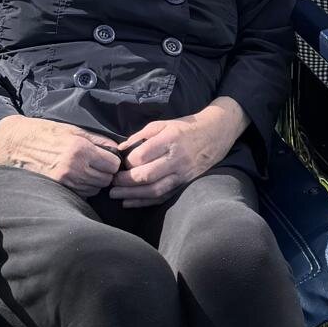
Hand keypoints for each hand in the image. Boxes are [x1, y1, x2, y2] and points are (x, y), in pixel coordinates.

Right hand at [0, 115, 122, 195]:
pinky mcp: (58, 188)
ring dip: (95, 182)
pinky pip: (82, 194)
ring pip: (95, 189)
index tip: (108, 158)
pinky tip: (77, 177)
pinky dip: (84, 188)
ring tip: (87, 170)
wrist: (17, 144)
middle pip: (105, 179)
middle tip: (99, 165)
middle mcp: (75, 167)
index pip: (112, 165)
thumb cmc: (46, 132)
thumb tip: (116, 148)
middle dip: (106, 173)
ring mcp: (65, 180)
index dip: (113, 161)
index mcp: (81, 149)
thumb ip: (98, 140)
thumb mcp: (74, 130)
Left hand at [109, 98, 248, 205]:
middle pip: (146, 175)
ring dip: (132, 195)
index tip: (118, 165)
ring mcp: (183, 173)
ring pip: (154, 190)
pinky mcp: (185, 183)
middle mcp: (176, 158)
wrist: (216, 133)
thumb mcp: (163, 124)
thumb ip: (141, 135)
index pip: (142, 156)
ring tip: (116, 196)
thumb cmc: (186, 127)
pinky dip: (145, 202)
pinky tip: (130, 202)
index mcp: (169, 140)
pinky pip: (163, 196)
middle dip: (125, 182)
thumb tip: (121, 149)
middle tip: (111, 183)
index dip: (126, 163)